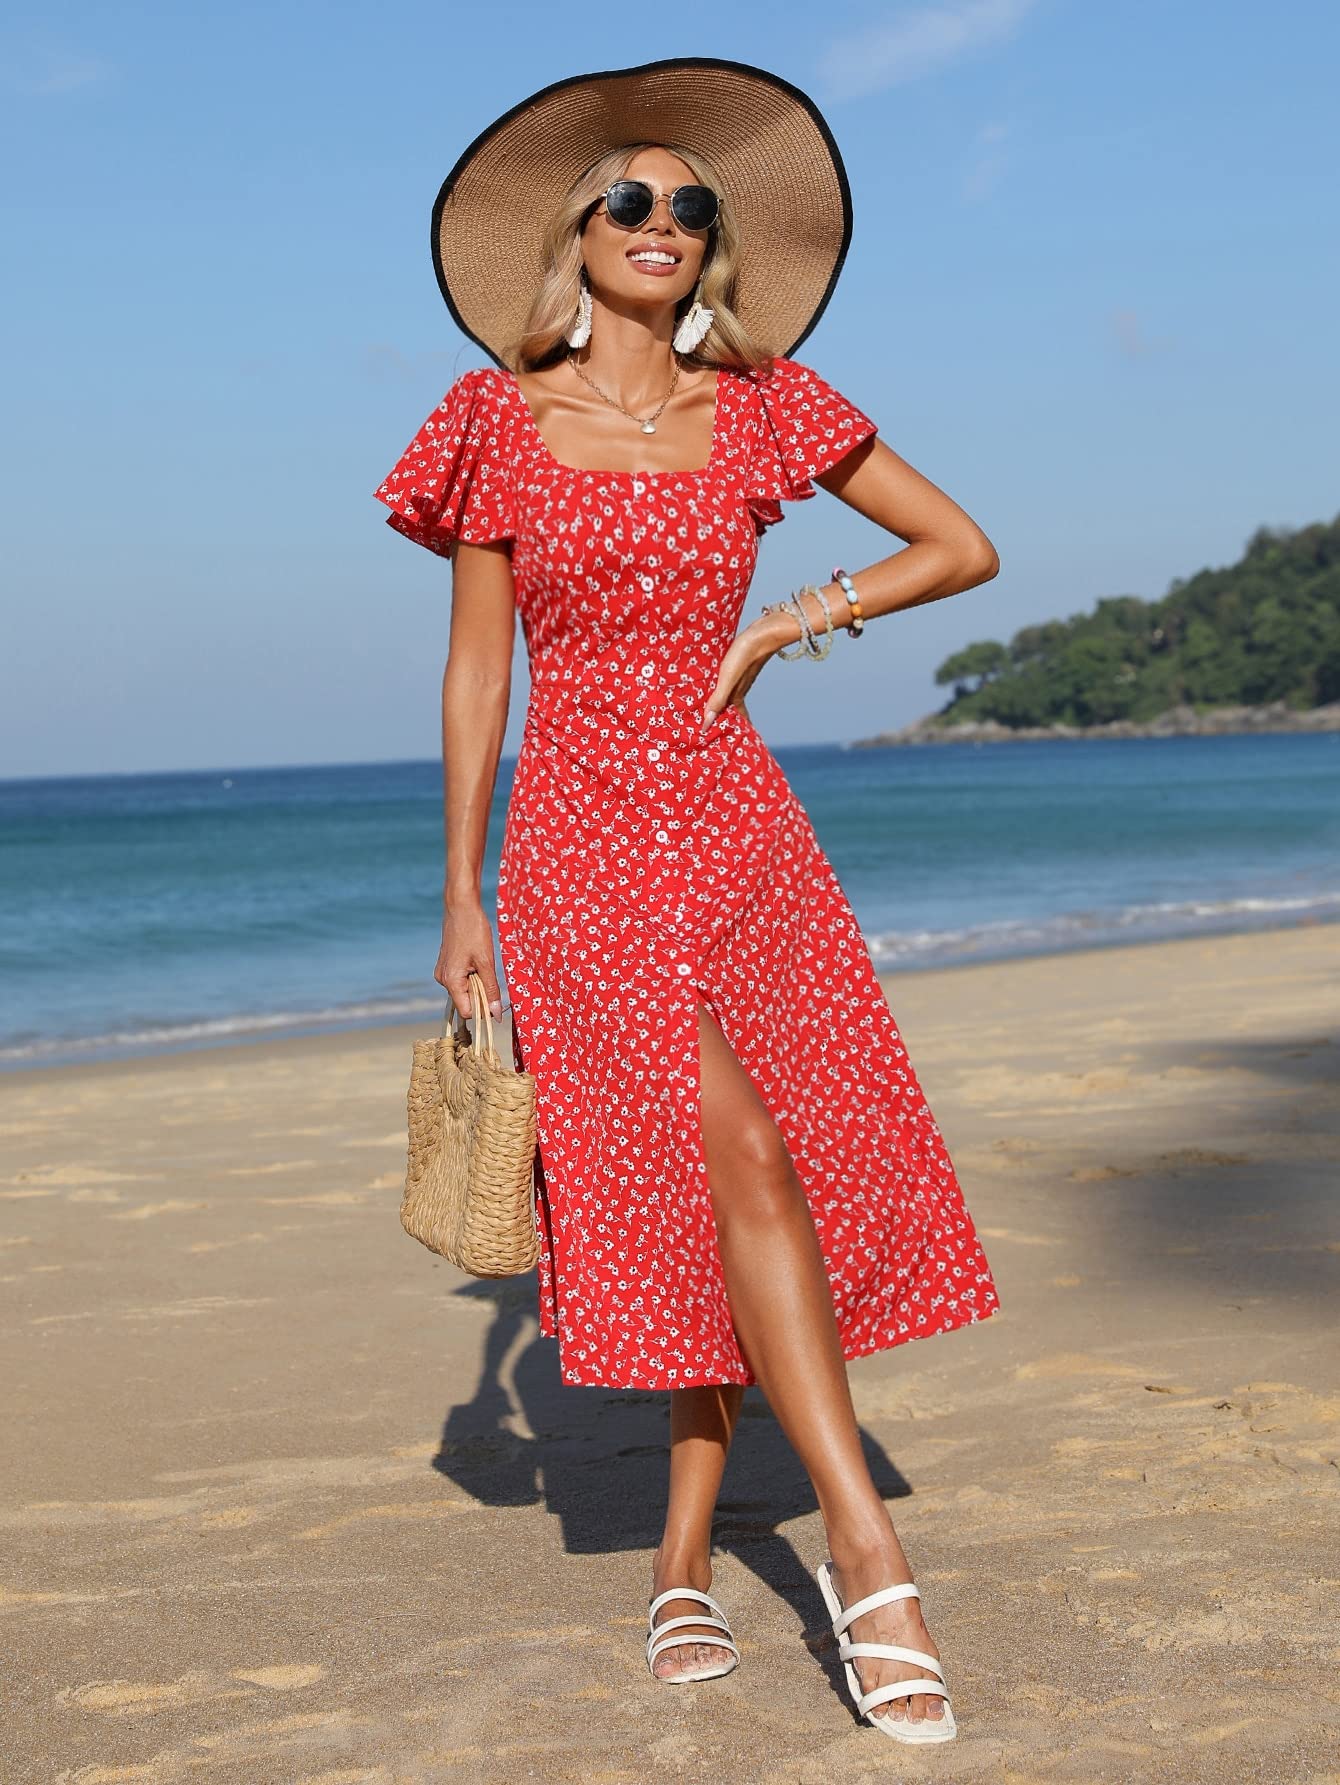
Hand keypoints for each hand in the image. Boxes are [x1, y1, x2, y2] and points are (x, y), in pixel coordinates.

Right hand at [436, 898, 504, 1022]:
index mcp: (450, 981)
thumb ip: (491, 990)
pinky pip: (461, 978)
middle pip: (466, 1000)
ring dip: (477, 982)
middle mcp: (443, 979)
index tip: (496, 997)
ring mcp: (443, 972)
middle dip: (481, 993)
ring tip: (482, 961)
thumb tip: (496, 1014)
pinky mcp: (447, 964)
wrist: (461, 906)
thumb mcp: (486, 962)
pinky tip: (476, 958)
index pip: (467, 1011)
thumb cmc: (474, 931)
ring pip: (465, 989)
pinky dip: (472, 974)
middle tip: (489, 971)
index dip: (483, 1008)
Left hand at [701, 610, 798, 732]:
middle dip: (724, 719)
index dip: (731, 730)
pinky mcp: (740, 664)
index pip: (736, 719)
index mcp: (737, 695)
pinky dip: (722, 688)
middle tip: (712, 729)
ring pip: (729, 695)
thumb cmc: (747, 654)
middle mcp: (740, 688)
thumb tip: (707, 724)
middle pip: (731, 709)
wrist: (766, 630)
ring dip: (721, 703)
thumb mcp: (728, 677)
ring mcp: (741, 676)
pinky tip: (716, 683)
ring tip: (710, 710)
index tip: (723, 743)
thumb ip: (718, 699)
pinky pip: (728, 681)